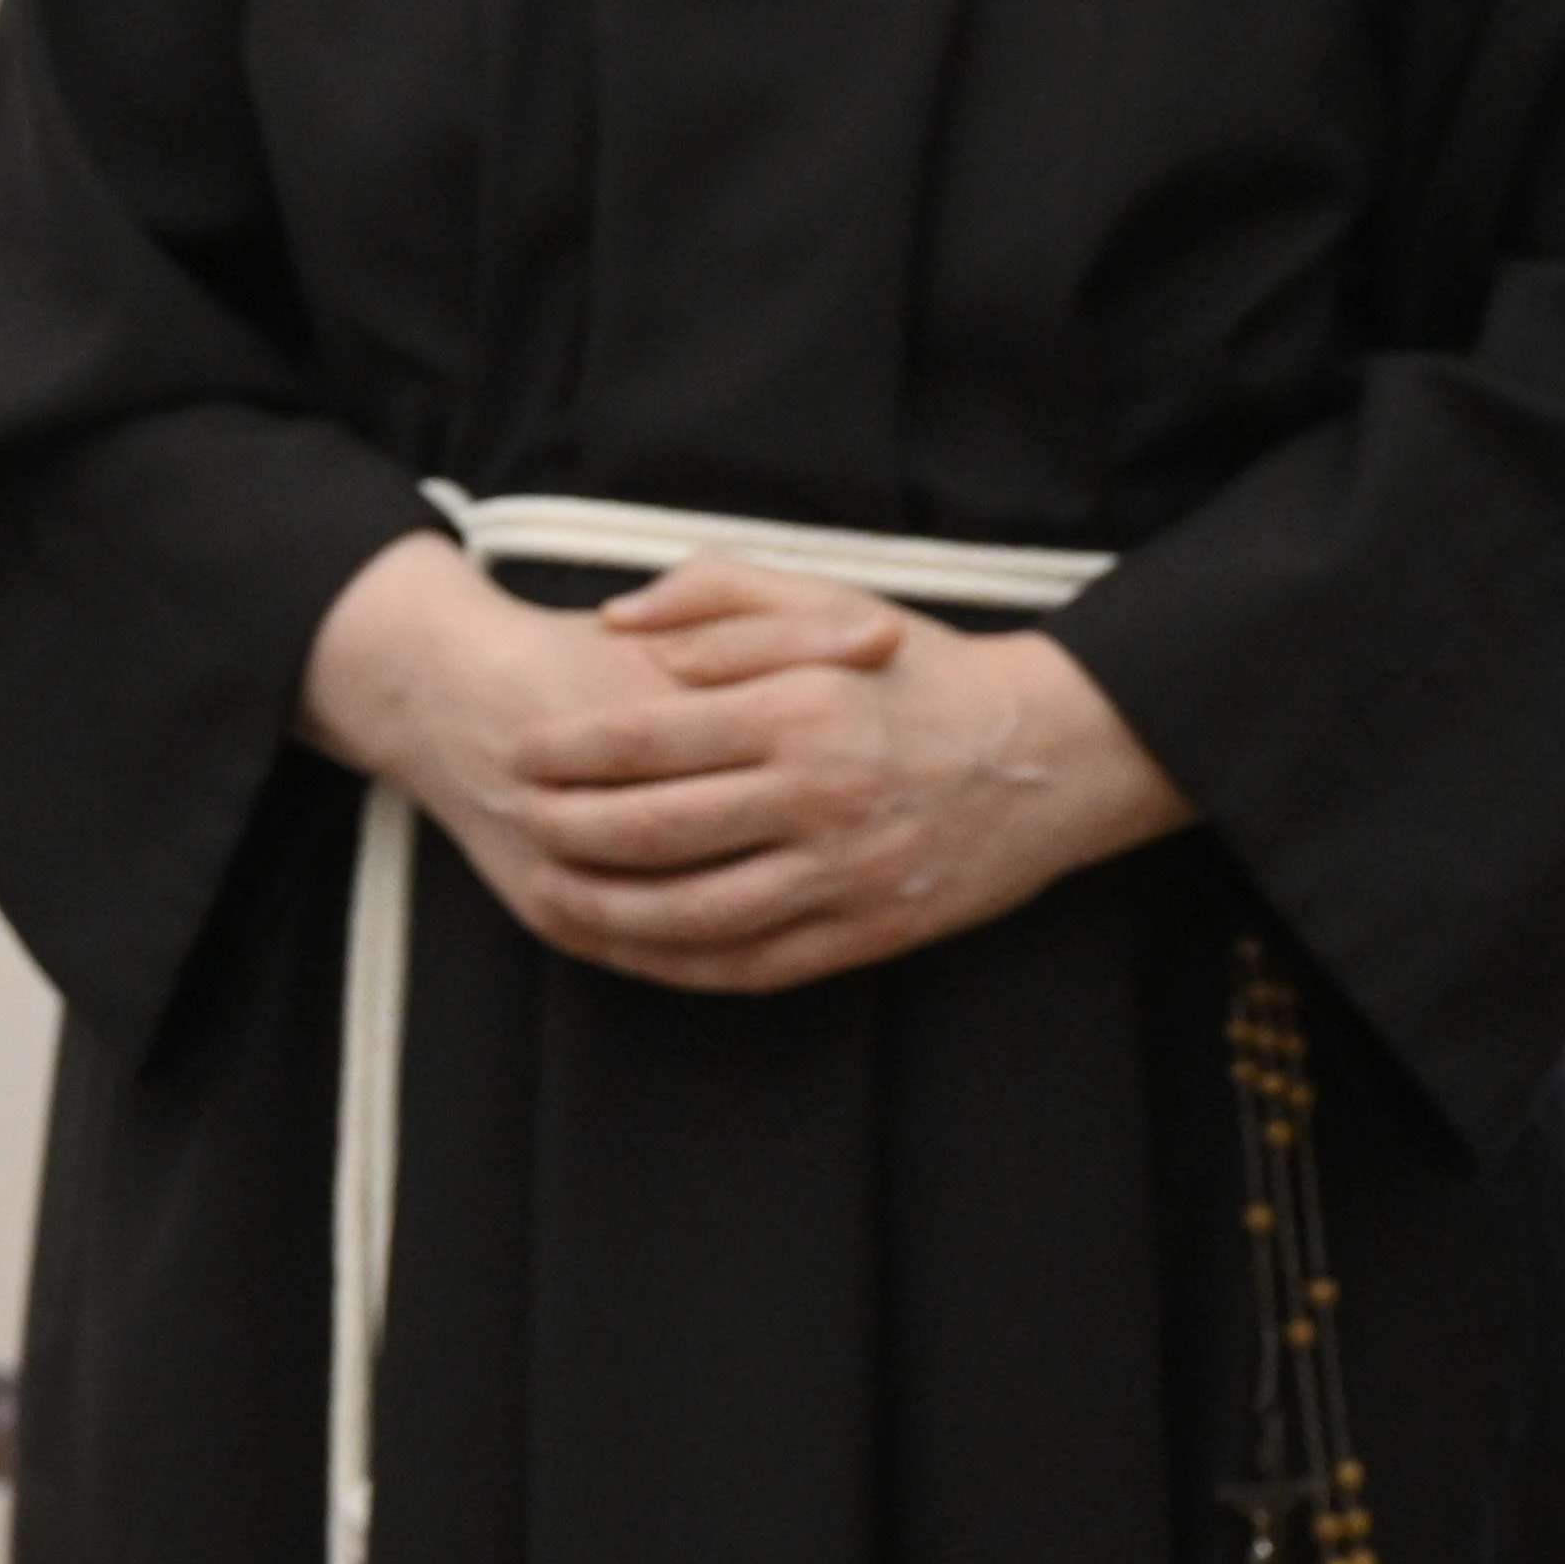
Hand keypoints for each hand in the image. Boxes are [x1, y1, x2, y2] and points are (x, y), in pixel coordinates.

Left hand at [305, 538, 1179, 996]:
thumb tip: (614, 620)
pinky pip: (754, 963)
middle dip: (567, 831)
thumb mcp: (827, 604)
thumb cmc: (922, 669)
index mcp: (800, 711)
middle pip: (654, 832)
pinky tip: (633, 947)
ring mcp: (847, 874)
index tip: (518, 753)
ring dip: (606, 911)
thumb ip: (716, 599)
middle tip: (513, 823)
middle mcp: (820, 798)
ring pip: (693, 914)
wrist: (1051, 752)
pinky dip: (682, 964)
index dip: (567, 752)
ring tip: (550, 893)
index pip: (647, 740)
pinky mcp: (871, 932)